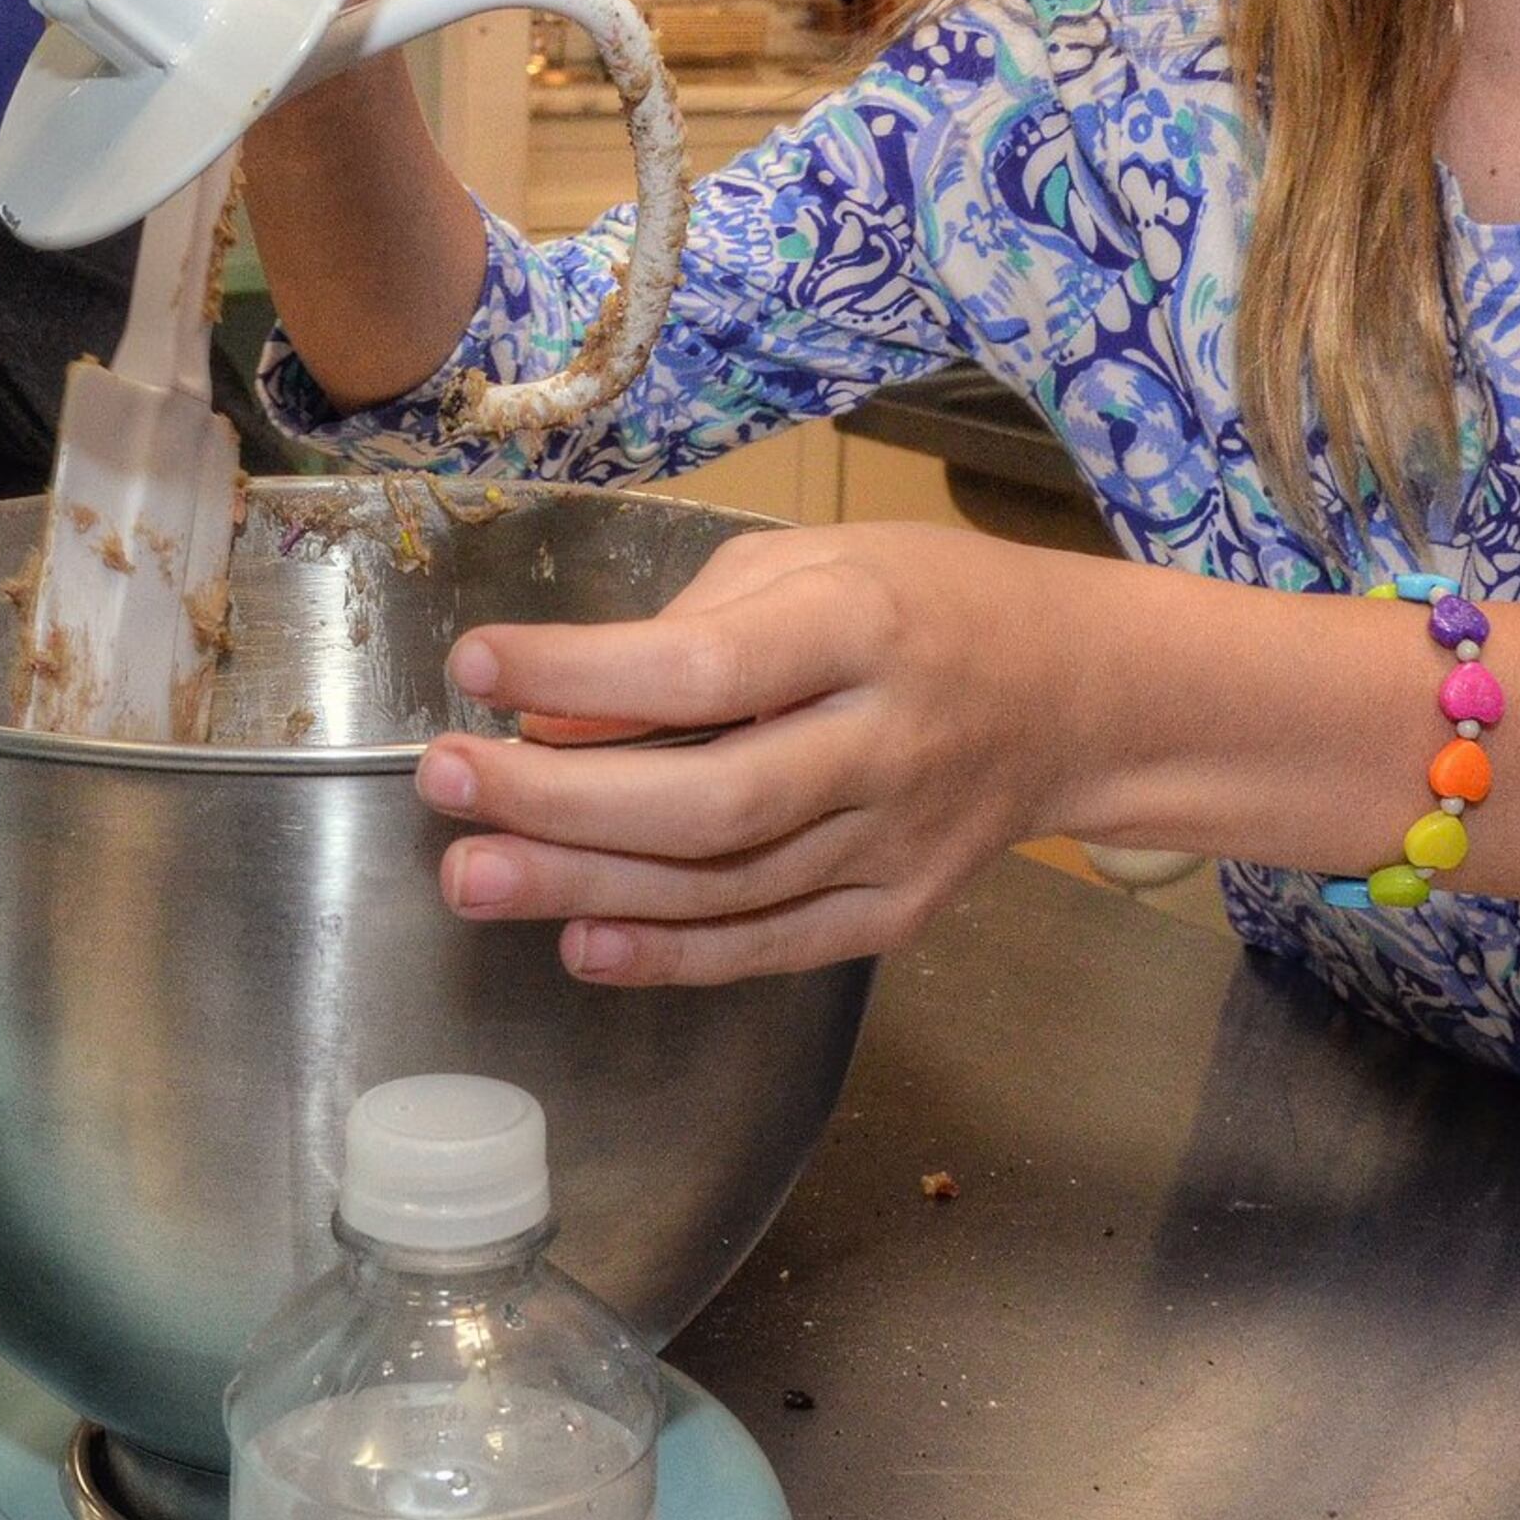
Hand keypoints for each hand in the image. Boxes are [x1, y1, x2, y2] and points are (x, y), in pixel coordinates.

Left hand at [413, 524, 1096, 985]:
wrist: (1077, 694)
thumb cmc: (924, 604)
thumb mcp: (813, 563)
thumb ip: (686, 629)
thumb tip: (554, 713)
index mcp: (865, 629)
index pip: (707, 667)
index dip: (582, 675)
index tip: (475, 666)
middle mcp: (887, 745)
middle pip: (708, 799)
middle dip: (558, 802)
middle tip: (441, 784)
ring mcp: (897, 843)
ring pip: (725, 886)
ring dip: (584, 885)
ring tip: (471, 874)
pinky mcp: (897, 912)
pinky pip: (771, 946)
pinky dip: (672, 955)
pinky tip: (579, 942)